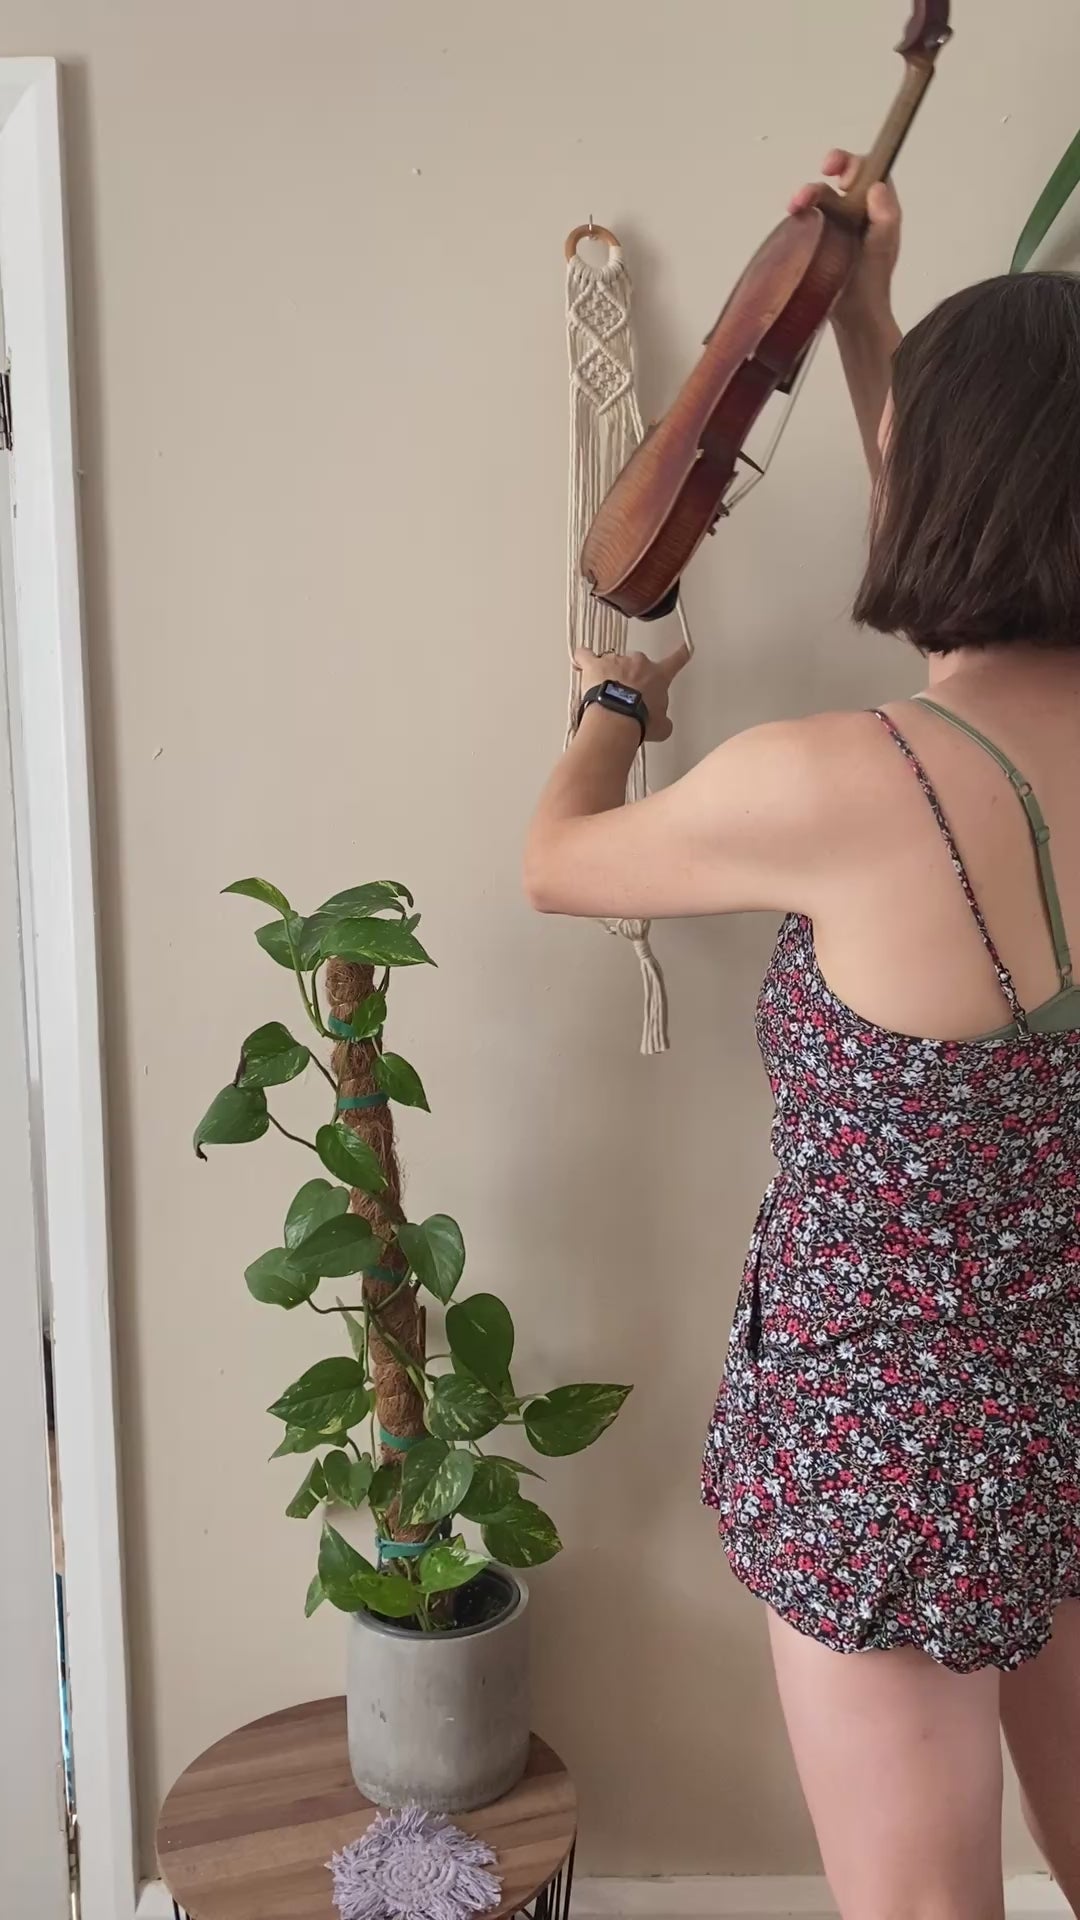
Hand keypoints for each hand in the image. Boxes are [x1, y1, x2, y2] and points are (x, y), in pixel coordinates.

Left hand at [574, 644, 688, 742]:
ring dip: (610, 675)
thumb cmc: (641, 720)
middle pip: (637, 664)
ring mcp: (616, 661)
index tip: (685, 647)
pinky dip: (583, 659)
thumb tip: (662, 723)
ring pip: (612, 663)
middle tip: (625, 698)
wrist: (618, 718)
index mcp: (658, 676)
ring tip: (603, 695)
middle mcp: (639, 663)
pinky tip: (580, 663)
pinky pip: (586, 655)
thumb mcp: (661, 727)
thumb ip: (663, 720)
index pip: (675, 662)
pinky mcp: (595, 665)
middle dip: (632, 677)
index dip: (680, 654)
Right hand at [788, 149, 900, 328]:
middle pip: (841, 177)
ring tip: (795, 205)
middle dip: (826, 174)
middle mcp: (858, 211)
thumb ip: (885, 218)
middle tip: (816, 182)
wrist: (853, 318)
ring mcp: (838, 224)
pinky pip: (809, 217)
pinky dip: (800, 213)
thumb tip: (876, 188)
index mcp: (877, 208)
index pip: (869, 171)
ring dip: (807, 194)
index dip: (853, 164)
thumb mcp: (882, 249)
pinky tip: (793, 217)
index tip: (840, 175)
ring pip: (821, 196)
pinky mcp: (820, 239)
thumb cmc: (871, 284)